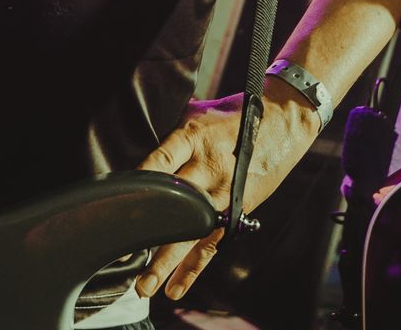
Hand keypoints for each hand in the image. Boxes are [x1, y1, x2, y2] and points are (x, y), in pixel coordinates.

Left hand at [134, 78, 322, 300]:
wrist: (284, 121)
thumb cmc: (235, 114)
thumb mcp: (198, 113)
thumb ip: (170, 137)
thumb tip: (138, 160)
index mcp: (195, 137)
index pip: (160, 161)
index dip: (138, 183)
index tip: (116, 206)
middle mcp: (209, 168)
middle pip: (175, 206)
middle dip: (150, 232)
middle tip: (124, 255)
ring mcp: (224, 194)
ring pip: (192, 233)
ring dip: (167, 262)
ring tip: (145, 286)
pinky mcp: (236, 211)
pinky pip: (212, 244)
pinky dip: (193, 268)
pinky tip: (175, 287)